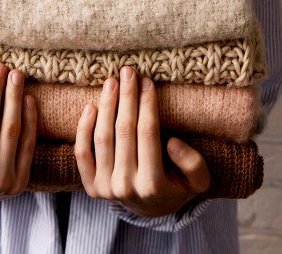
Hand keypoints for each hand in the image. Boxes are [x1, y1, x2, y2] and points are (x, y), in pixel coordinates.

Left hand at [75, 66, 210, 216]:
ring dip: (106, 106)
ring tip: (111, 82)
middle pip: (124, 131)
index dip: (147, 104)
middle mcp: (126, 187)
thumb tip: (172, 142)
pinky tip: (91, 106)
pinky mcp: (90, 186)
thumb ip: (192, 164)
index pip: (148, 133)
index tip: (147, 81)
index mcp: (153, 184)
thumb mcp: (198, 181)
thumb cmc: (177, 186)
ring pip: (102, 138)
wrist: (152, 210)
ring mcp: (105, 188)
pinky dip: (83, 129)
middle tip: (128, 71)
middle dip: (126, 97)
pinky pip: (82, 153)